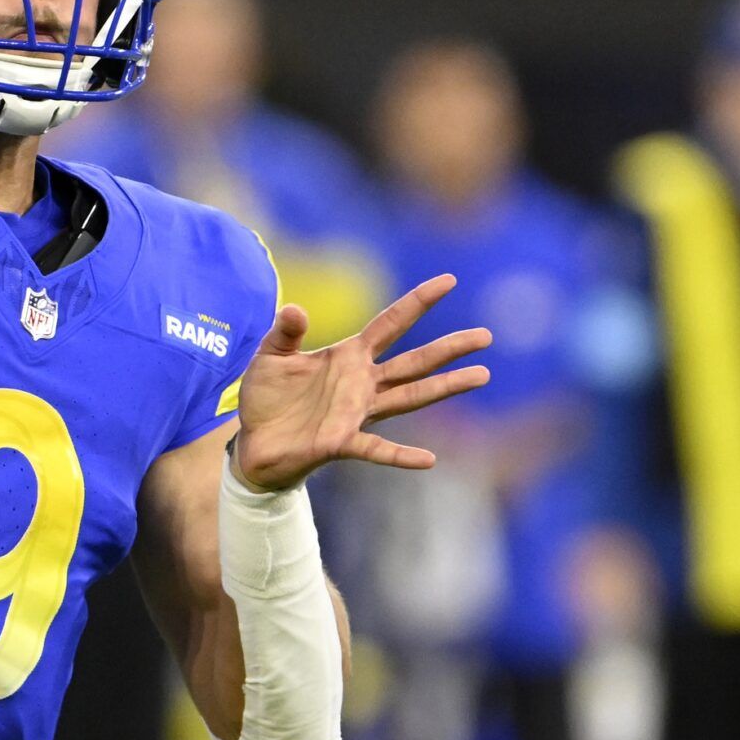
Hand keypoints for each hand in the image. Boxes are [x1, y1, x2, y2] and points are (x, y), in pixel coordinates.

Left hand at [234, 273, 490, 491]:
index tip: (448, 280)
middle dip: (449, 348)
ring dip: (444, 388)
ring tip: (481, 375)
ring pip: (409, 397)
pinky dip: (401, 455)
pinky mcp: (342, 442)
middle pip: (414, 361)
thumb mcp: (271, 356)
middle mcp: (361, 383)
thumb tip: (295, 308)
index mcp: (348, 357)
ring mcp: (356, 413)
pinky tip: (429, 459)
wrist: (253, 443)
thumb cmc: (266, 398)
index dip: (418, 302)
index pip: (390, 324)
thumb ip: (286, 332)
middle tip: (486, 336)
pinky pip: (377, 449)